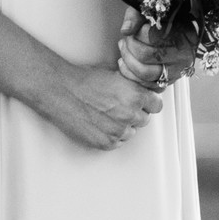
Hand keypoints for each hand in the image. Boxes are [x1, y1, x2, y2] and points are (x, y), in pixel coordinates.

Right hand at [36, 61, 166, 149]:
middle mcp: (130, 115)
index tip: (143, 103)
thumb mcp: (115, 76)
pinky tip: (99, 124)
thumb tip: (143, 92)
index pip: (157, 105)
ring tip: (106, 115)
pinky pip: (117, 142)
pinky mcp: (106, 143)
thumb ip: (132, 87)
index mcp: (135, 95)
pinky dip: (111, 136)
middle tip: (118, 107)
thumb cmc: (83, 81)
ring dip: (123, 126)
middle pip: (144, 120)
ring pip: (131, 132)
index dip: (148, 103)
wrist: (61, 92)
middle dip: (135, 114)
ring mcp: (119, 131)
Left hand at [115, 12, 193, 90]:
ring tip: (124, 50)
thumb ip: (136, 16)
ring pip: (145, 73)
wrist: (177, 33)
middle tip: (126, 40)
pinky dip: (130, 75)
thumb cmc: (162, 21)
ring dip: (128, 61)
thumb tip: (126, 30)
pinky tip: (125, 63)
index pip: (150, 38)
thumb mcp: (148, 11)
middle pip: (145, 56)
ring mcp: (177, 71)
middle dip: (129, 47)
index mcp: (180, 35)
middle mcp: (182, 55)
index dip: (135, 35)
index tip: (133, 31)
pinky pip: (146, 85)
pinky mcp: (168, 81)